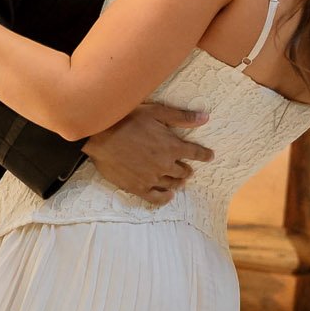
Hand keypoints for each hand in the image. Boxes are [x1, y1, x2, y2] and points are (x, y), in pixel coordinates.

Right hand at [85, 101, 211, 206]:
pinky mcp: (138, 187)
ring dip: (178, 182)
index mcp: (172, 146)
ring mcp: (152, 178)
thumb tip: (205, 118)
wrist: (100, 135)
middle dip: (187, 169)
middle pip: (184, 171)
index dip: (204, 155)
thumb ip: (181, 117)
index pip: (195, 153)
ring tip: (179, 181)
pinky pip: (156, 198)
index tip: (209, 156)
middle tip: (187, 168)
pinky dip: (165, 198)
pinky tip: (168, 195)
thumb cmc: (127, 119)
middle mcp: (165, 165)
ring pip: (172, 184)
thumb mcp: (156, 112)